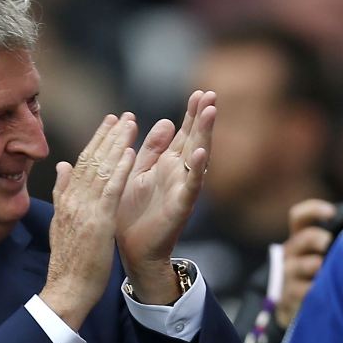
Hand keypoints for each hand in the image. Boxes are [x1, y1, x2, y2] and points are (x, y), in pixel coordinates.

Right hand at [40, 113, 136, 329]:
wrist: (66, 289)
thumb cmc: (68, 262)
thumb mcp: (62, 223)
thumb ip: (62, 192)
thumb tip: (63, 165)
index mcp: (67, 200)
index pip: (82, 162)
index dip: (96, 140)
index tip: (109, 122)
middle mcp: (73, 200)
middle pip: (92, 159)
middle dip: (109, 135)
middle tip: (124, 115)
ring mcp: (84, 209)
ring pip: (102, 169)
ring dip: (117, 144)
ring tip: (131, 124)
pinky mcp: (98, 222)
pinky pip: (111, 190)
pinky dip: (120, 169)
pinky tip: (131, 153)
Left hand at [116, 90, 215, 303]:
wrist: (132, 251)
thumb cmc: (133, 213)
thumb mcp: (139, 172)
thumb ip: (151, 149)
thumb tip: (166, 120)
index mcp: (167, 165)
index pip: (183, 133)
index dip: (191, 114)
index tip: (200, 92)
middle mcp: (179, 174)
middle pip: (194, 140)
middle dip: (202, 118)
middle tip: (210, 93)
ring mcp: (182, 190)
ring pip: (198, 158)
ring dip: (204, 135)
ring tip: (211, 112)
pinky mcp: (180, 207)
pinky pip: (191, 187)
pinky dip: (196, 170)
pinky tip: (201, 153)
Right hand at [276, 199, 335, 326]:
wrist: (303, 307)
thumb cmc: (327, 267)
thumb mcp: (337, 239)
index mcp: (302, 236)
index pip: (299, 216)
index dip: (313, 210)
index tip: (331, 212)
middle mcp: (292, 253)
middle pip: (302, 238)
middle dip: (317, 239)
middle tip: (330, 244)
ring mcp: (289, 275)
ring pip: (301, 265)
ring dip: (318, 267)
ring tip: (329, 271)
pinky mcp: (291, 297)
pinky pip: (304, 291)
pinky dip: (317, 291)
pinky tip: (330, 293)